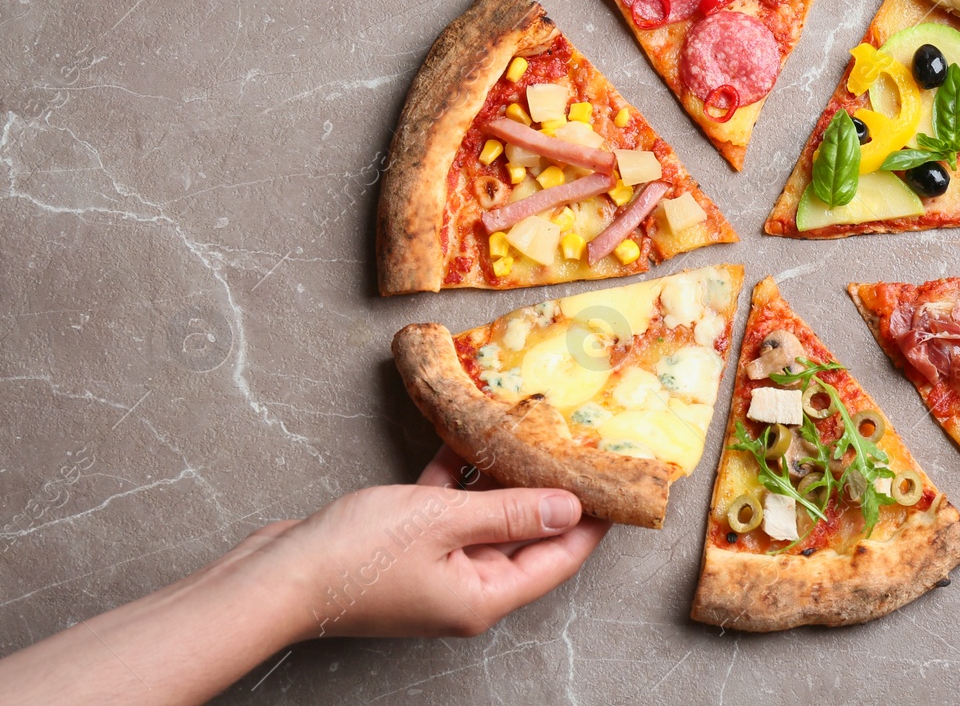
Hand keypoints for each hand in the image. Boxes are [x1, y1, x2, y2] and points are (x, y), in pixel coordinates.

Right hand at [266, 447, 608, 638]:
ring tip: (526, 431)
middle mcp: (465, 591)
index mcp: (484, 598)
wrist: (276, 577)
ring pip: (483, 520)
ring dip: (498, 478)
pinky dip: (453, 479)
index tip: (615, 483)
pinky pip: (444, 513)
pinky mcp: (404, 553)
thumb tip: (572, 507)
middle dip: (545, 490)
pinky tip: (464, 437)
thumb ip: (511, 512)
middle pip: (524, 538)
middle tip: (572, 443)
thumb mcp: (445, 521)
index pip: (558, 559)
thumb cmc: (357, 555)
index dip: (590, 521)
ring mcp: (434, 573)